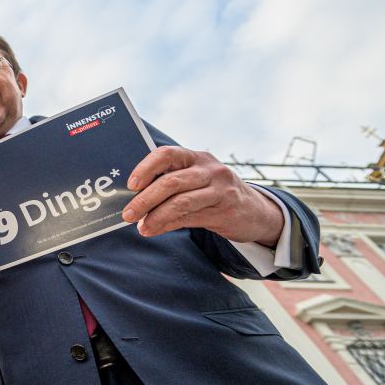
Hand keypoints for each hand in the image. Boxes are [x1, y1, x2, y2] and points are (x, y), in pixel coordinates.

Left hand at [122, 146, 281, 245]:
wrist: (256, 212)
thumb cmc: (214, 193)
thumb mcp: (196, 182)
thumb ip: (170, 185)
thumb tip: (134, 201)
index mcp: (196, 157)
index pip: (168, 154)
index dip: (146, 167)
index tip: (131, 184)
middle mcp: (210, 170)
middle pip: (171, 182)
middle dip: (145, 199)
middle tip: (128, 214)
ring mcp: (220, 189)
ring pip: (180, 202)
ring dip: (155, 216)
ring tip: (141, 227)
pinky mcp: (225, 210)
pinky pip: (190, 218)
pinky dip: (168, 225)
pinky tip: (154, 230)